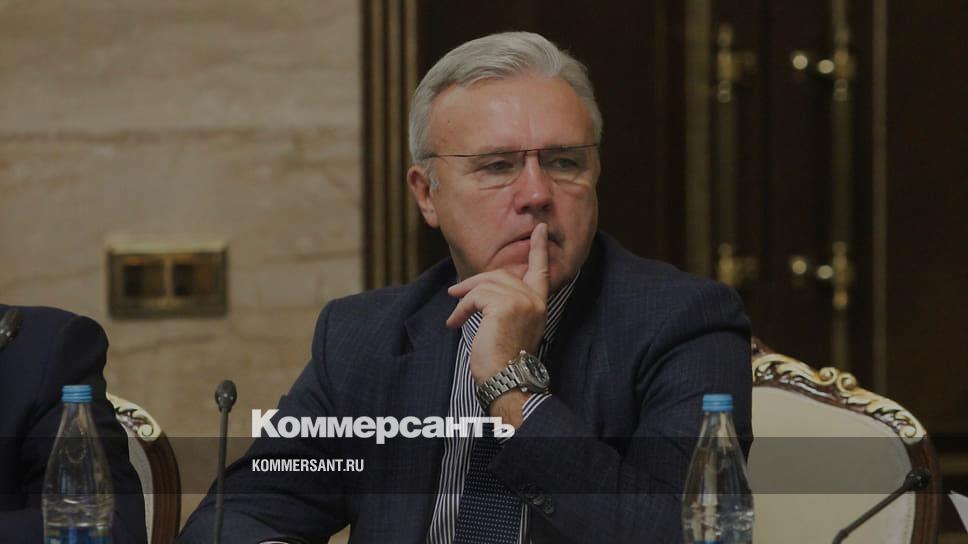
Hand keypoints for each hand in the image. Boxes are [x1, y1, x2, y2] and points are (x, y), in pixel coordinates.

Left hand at [446, 223, 550, 385]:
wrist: (507, 379)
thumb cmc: (505, 359)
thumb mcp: (512, 326)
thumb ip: (508, 304)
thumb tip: (481, 288)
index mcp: (539, 304)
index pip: (541, 270)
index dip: (539, 248)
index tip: (540, 228)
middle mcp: (534, 299)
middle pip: (501, 275)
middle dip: (474, 282)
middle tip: (454, 292)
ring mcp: (521, 301)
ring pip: (485, 284)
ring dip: (464, 298)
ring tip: (454, 316)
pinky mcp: (505, 306)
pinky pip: (475, 297)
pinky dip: (461, 309)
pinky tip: (455, 322)